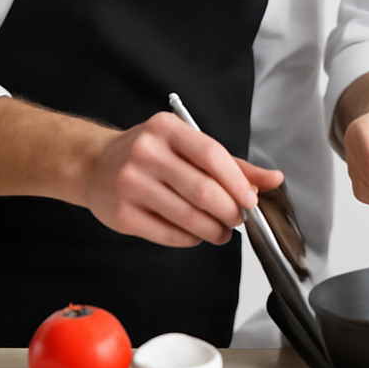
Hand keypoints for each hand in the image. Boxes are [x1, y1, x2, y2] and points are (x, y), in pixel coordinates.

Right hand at [82, 111, 282, 247]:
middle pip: (202, 189)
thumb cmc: (150, 153)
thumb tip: (274, 180)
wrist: (94, 164)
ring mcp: (130, 184)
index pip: (212, 155)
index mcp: (167, 129)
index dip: (237, 182)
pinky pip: (166, 234)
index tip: (251, 200)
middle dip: (229, 211)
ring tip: (222, 231)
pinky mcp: (120, 215)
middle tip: (238, 219)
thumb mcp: (188, 145)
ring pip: (186, 216)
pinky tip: (196, 234)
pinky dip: (190, 238)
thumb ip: (232, 163)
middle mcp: (146, 153)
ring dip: (213, 229)